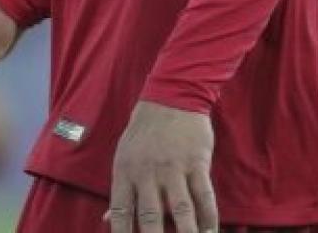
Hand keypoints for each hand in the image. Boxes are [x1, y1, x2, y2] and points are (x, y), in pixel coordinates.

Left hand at [106, 101, 218, 232]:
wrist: (170, 99)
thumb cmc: (143, 134)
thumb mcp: (124, 158)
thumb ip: (121, 191)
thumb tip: (107, 219)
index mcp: (124, 172)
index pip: (120, 210)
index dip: (122, 231)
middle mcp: (146, 172)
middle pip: (150, 215)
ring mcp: (172, 168)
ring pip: (180, 209)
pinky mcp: (196, 162)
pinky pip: (204, 196)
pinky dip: (209, 217)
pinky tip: (210, 231)